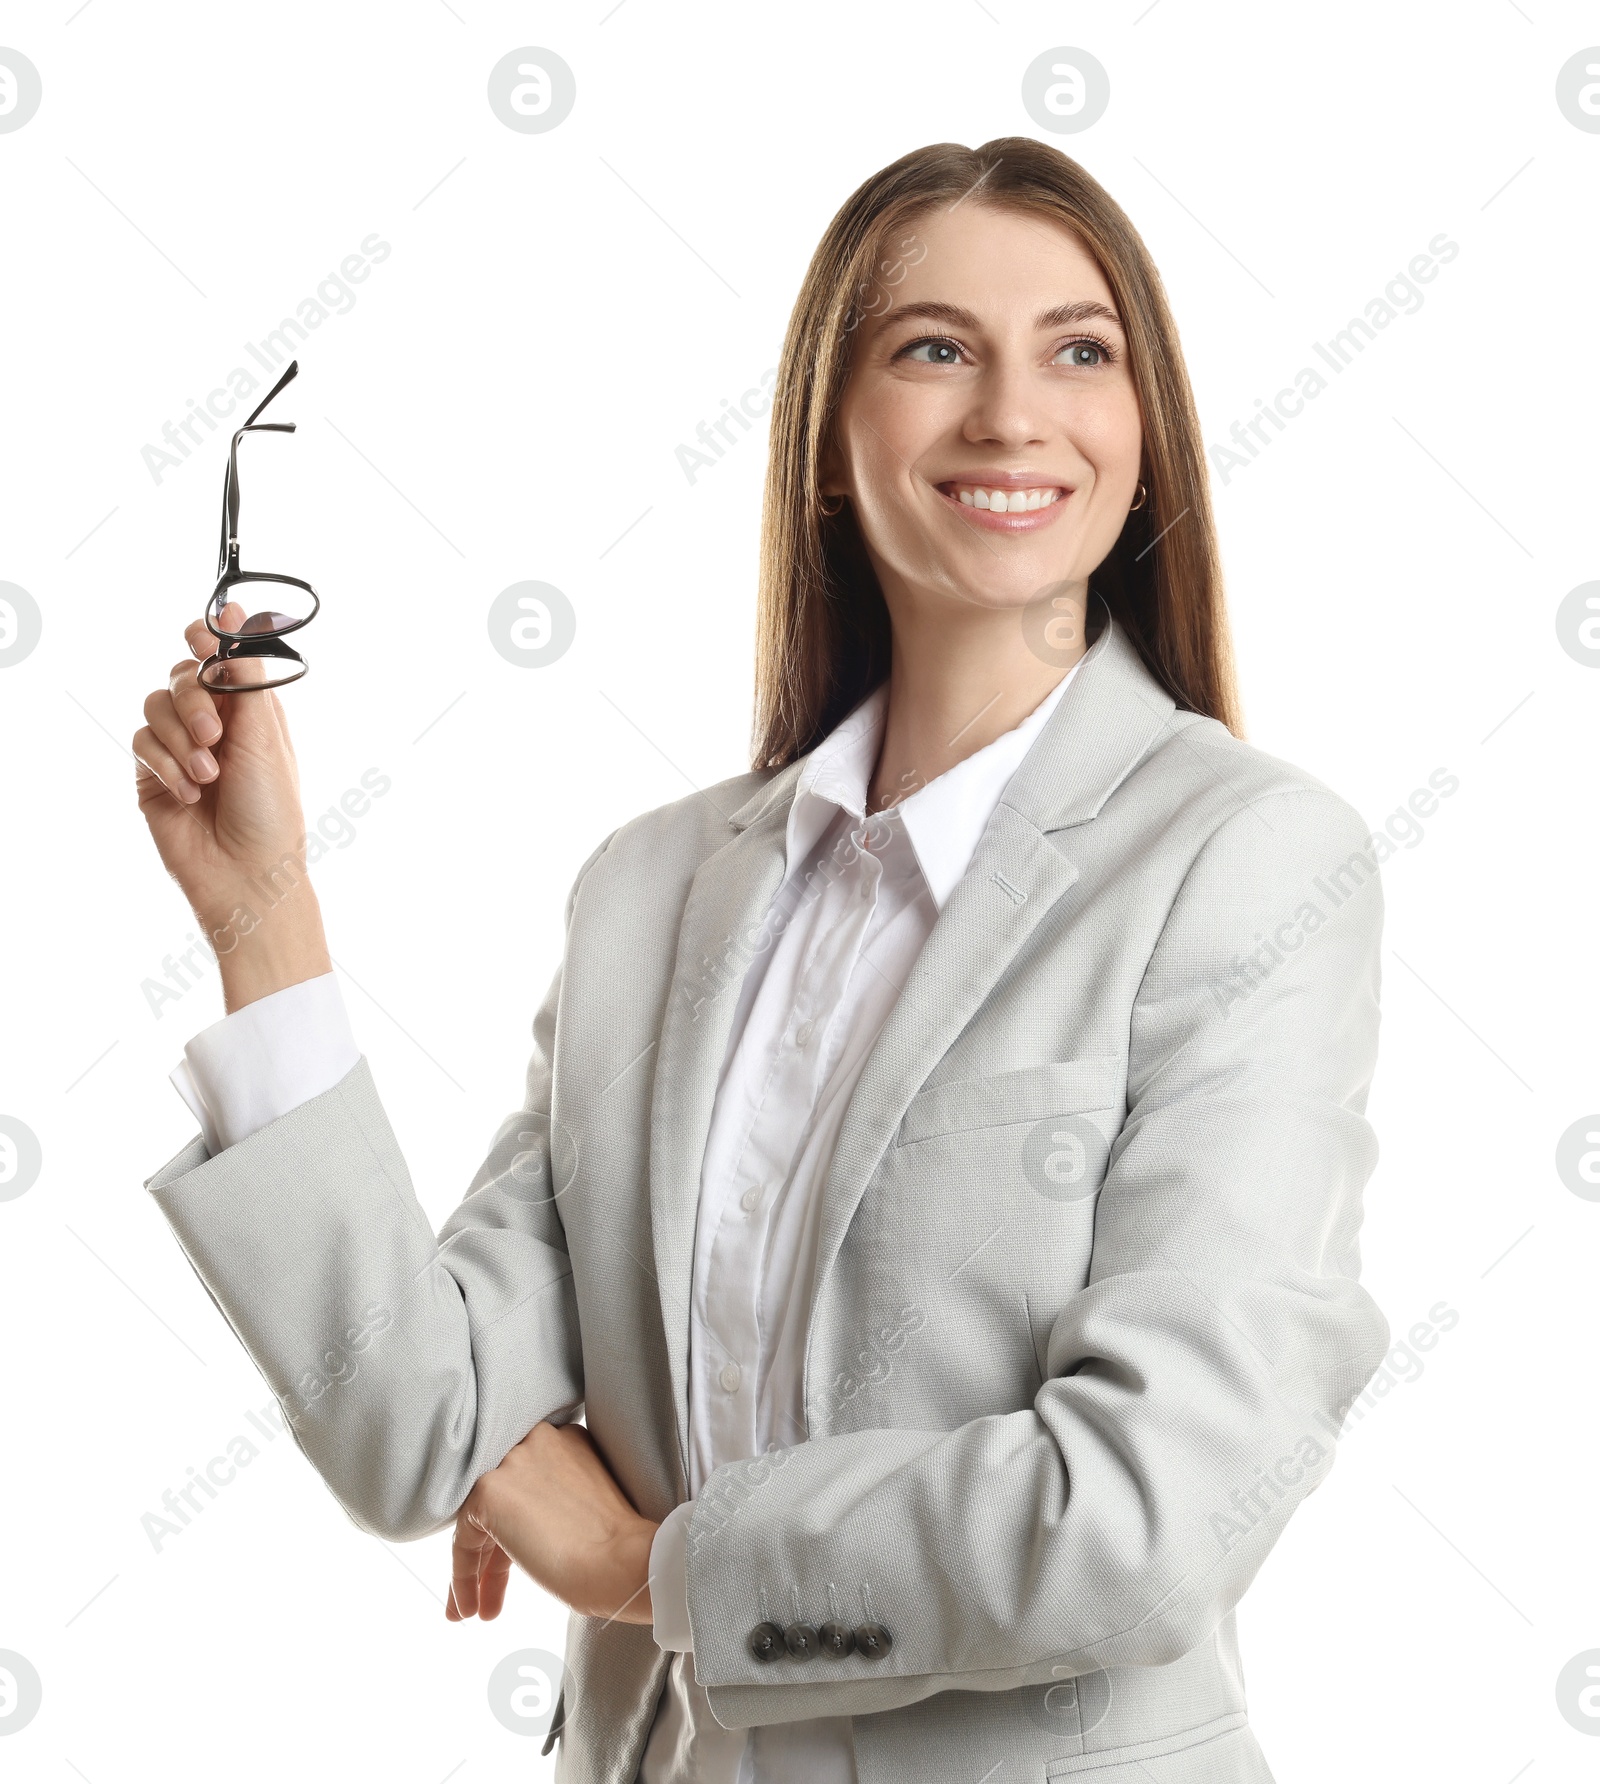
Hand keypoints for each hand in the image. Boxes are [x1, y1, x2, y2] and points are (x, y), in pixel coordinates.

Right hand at [133, 604, 329, 1008]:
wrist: (247, 874)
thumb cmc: (271, 811)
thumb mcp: (266, 735)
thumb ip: (245, 675)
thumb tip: (235, 617)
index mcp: (249, 711)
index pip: (218, 657)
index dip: (207, 638)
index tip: (200, 630)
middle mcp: (214, 724)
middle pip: (180, 675)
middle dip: (194, 699)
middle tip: (215, 734)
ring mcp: (180, 748)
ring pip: (154, 706)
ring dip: (181, 738)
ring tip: (209, 774)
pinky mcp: (152, 774)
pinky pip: (141, 743)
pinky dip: (165, 764)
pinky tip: (189, 792)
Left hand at [447, 1422, 657, 1626]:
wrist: (624, 1561)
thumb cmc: (619, 1548)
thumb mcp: (585, 1508)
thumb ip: (553, 1502)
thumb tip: (525, 1532)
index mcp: (567, 1441)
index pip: (527, 1485)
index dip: (517, 1531)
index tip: (515, 1566)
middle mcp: (537, 1440)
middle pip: (502, 1502)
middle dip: (493, 1552)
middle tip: (490, 1592)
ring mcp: (512, 1462)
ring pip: (479, 1519)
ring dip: (475, 1570)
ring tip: (476, 1611)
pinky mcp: (490, 1490)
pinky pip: (465, 1537)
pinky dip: (462, 1576)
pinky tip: (471, 1608)